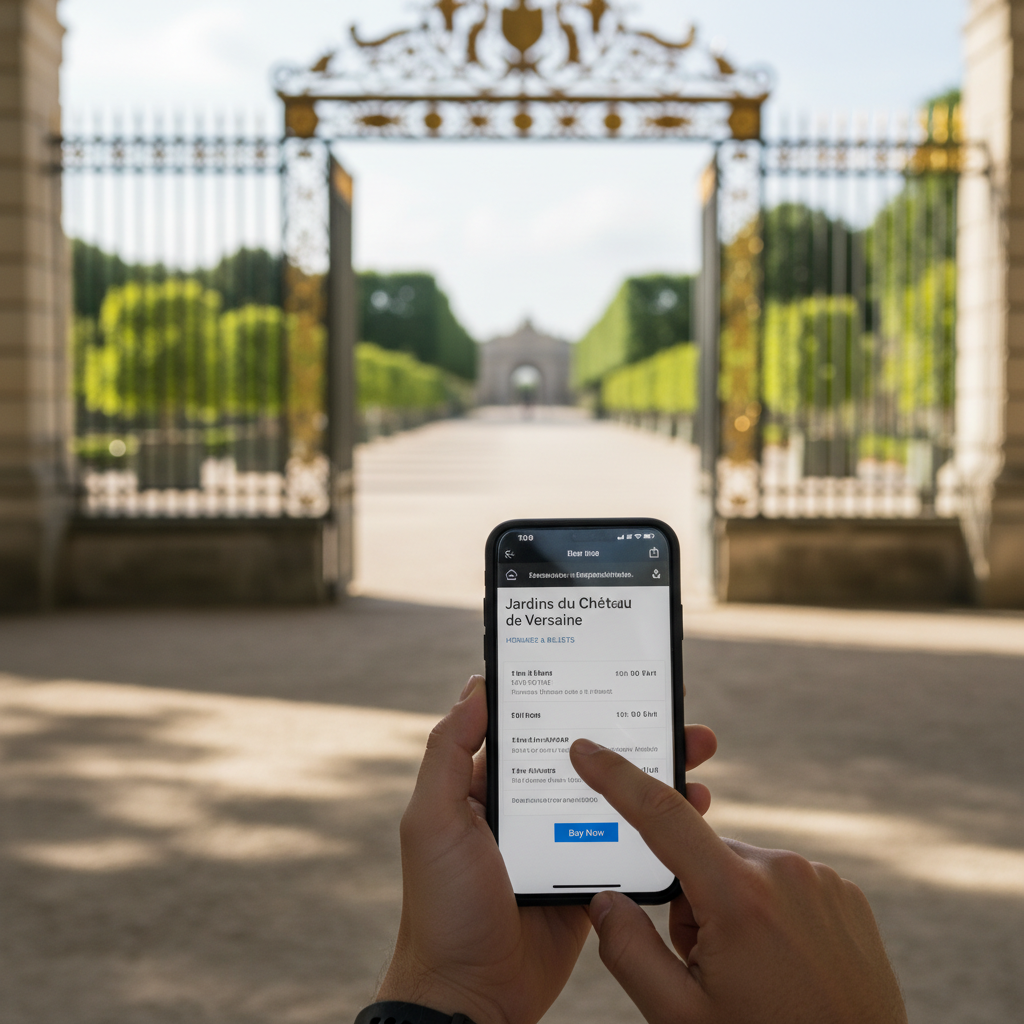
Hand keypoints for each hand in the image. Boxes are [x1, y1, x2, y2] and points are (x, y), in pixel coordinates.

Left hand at [377, 676, 718, 1023]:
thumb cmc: (442, 906)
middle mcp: (528, 805)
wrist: (472, 995)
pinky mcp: (589, 876)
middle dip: (630, 728)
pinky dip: (660, 822)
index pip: (535, 724)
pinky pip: (628, 840)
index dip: (571, 695)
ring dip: (654, 770)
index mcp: (489, 784)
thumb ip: (447, 753)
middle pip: (587, 753)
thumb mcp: (431, 821)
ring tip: (696, 750)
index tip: (610, 671)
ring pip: (615, 792)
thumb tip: (476, 687)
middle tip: (673, 707)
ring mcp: (562, 840)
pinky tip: (693, 807)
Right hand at [570, 739, 906, 1023]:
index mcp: (737, 897)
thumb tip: (604, 901)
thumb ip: (629, 952)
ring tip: (758, 976)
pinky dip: (771, 914)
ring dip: (732, 909)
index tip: (587, 749)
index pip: (662, 816)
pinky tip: (787, 966)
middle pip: (701, 859)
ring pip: (741, 873)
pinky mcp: (845, 893)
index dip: (617, 777)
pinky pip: (783, 884)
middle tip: (712, 969)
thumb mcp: (680, 1017)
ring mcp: (820, 880)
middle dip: (691, 902)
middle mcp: (782, 872)